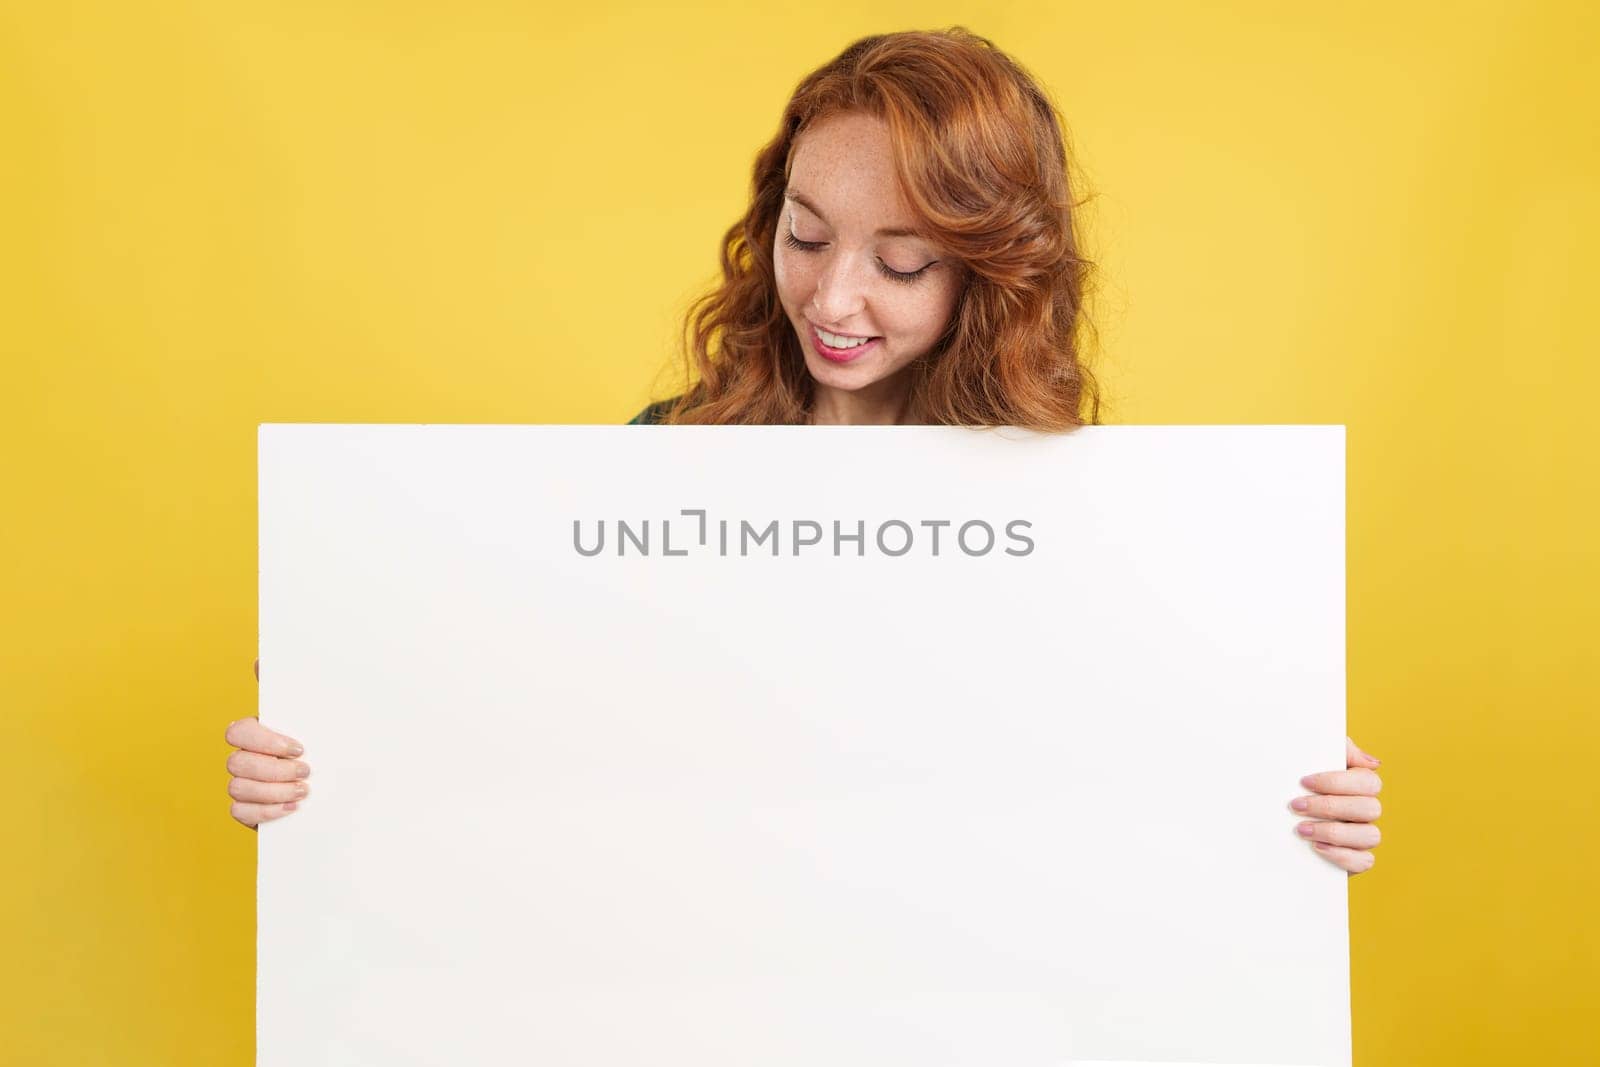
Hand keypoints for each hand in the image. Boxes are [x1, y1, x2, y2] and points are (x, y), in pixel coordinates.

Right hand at [224, 657, 310, 829]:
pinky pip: (239, 812)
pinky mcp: (246, 810)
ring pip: (237, 787)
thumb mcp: (316, 721)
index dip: (264, 741)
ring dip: (272, 791)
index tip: (299, 748)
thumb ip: (293, 693)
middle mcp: (244, 758)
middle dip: (273, 769)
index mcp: (257, 734)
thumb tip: (262, 660)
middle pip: (237, 762)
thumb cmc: (323, 749)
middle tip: (306, 771)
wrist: (338, 790)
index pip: (238, 731)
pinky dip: (266, 812)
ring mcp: (242, 785)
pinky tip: (292, 808)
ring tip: (303, 791)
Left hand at [1291, 736, 1382, 873]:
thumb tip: (1372, 762)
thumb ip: (1340, 750)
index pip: (1368, 781)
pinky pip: (1364, 861)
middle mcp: (1367, 810)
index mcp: (1361, 784)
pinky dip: (1342, 856)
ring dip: (1334, 832)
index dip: (1337, 782)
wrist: (1275, 818)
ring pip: (1371, 835)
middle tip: (1296, 806)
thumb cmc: (1302, 783)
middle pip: (1370, 808)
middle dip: (1330, 807)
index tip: (1304, 782)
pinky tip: (1317, 847)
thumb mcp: (1316, 759)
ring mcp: (1364, 834)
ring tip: (1301, 829)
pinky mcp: (1358, 858)